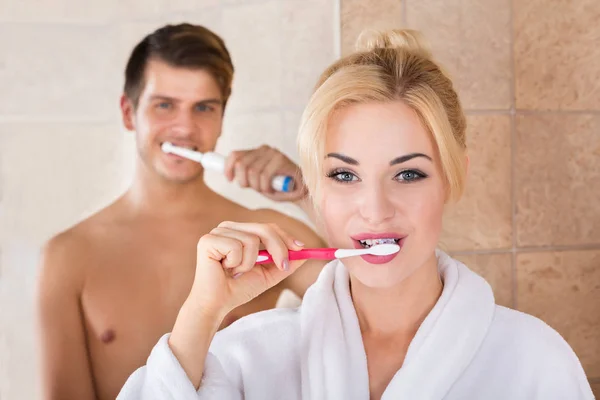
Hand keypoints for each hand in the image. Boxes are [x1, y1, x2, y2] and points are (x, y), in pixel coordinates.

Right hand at [188, 221, 305, 319]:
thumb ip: (285, 263)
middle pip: (264, 228)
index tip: (301, 248)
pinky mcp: (208, 240)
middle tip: (283, 266)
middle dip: (278, 248)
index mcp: (240, 231)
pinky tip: (226, 270)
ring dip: (249, 263)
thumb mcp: (268, 274)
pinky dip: (237, 263)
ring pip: (251, 240)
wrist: (217, 304)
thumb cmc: (238, 289)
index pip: (268, 226)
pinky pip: (236, 246)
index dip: (286, 236)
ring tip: (237, 273)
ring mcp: (217, 232)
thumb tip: (305, 252)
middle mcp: (228, 227)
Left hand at [224, 145, 306, 201]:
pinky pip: (264, 176)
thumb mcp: (258, 182)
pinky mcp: (281, 160)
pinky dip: (265, 187)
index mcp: (257, 152)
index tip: (229, 179)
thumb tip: (230, 174)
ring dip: (257, 186)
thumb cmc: (279, 188)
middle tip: (254, 189)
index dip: (228, 167)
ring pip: (252, 171)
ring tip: (266, 189)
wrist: (301, 193)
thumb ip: (247, 176)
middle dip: (243, 181)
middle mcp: (264, 149)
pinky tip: (272, 189)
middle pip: (241, 164)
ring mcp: (273, 153)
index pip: (235, 155)